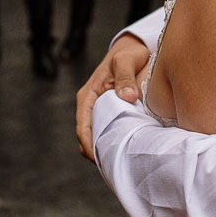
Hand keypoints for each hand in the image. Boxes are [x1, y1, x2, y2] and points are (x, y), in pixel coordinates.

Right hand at [74, 34, 150, 160]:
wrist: (132, 49)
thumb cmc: (128, 54)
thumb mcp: (126, 61)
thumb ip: (126, 77)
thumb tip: (127, 96)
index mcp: (88, 96)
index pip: (83, 128)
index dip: (89, 147)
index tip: (100, 160)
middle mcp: (90, 105)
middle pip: (88, 137)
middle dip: (98, 153)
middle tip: (115, 166)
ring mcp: (99, 110)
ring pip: (98, 136)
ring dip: (105, 149)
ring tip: (121, 162)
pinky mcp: (110, 112)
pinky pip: (108, 131)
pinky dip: (113, 141)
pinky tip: (126, 149)